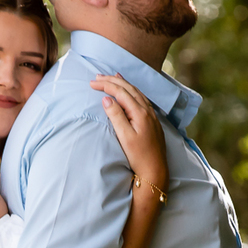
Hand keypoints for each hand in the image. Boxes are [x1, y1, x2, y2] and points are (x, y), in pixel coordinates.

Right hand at [91, 74, 168, 197]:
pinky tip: (129, 92)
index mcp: (140, 112)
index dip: (106, 85)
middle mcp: (147, 110)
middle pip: (129, 88)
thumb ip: (116, 115)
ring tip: (112, 77)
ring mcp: (151, 115)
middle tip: (97, 77)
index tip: (92, 83)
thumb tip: (106, 99)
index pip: (121, 92)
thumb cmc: (139, 156)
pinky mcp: (152, 121)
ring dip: (123, 83)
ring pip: (136, 92)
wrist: (155, 170)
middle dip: (112, 81)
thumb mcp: (124, 136)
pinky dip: (131, 91)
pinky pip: (141, 98)